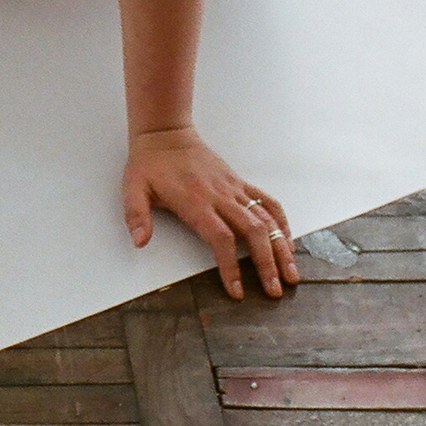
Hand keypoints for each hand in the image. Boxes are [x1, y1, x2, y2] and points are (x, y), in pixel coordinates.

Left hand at [121, 127, 297, 299]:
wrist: (166, 133)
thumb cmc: (149, 164)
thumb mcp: (133, 189)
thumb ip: (136, 216)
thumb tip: (139, 242)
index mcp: (196, 202)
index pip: (221, 238)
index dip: (231, 266)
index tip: (236, 291)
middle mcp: (220, 196)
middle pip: (253, 232)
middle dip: (267, 263)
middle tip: (275, 291)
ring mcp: (234, 189)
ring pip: (266, 219)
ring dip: (281, 247)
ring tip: (291, 274)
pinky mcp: (239, 183)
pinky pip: (267, 202)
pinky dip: (281, 222)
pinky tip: (288, 242)